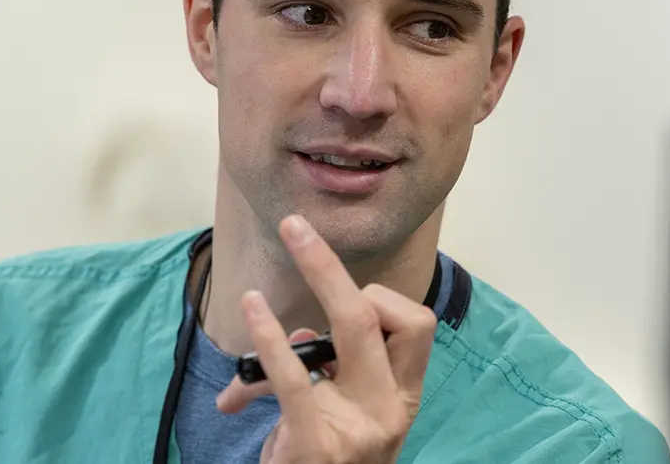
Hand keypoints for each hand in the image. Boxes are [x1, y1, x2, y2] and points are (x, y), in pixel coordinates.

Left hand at [215, 214, 437, 462]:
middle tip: (297, 228)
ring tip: (275, 263)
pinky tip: (252, 308)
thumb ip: (326, 371)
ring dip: (312, 282)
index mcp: (403, 398)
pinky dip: (269, 337)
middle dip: (332, 266)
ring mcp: (363, 429)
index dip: (378, 300)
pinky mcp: (319, 447)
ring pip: (351, 329)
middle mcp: (393, 410)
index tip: (339, 304)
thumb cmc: (322, 463)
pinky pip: (294, 377)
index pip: (416, 325)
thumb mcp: (340, 417)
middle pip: (385, 316)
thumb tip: (289, 332)